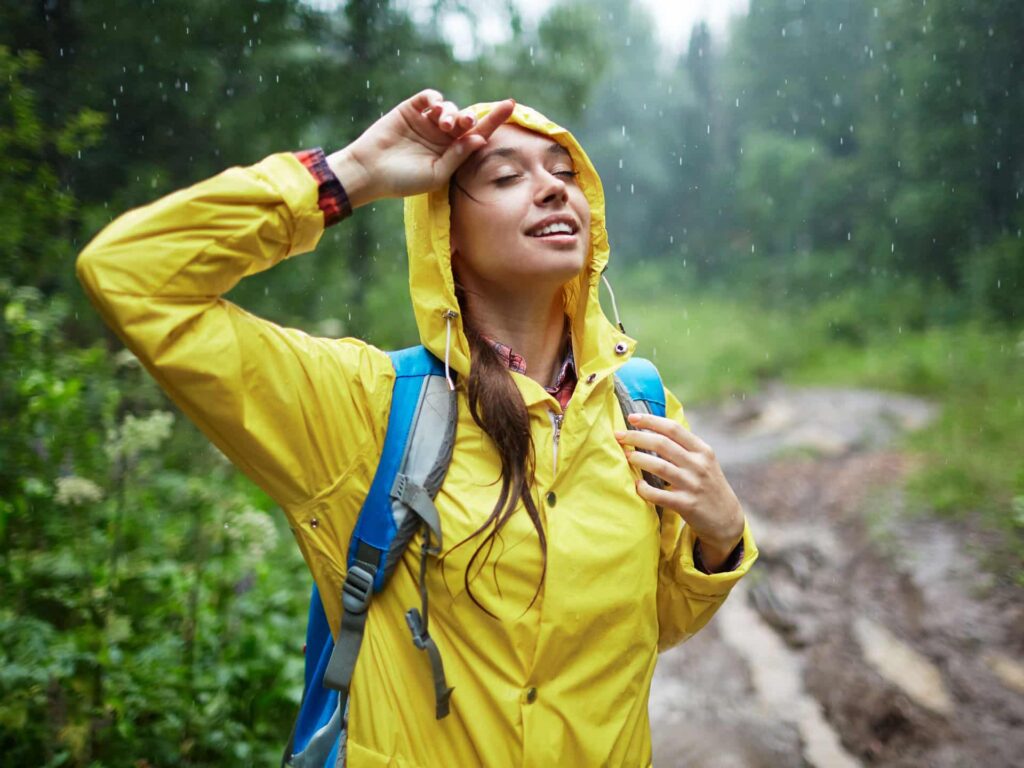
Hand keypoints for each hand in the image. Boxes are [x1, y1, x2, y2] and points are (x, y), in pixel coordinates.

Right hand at [327, 89, 514, 208]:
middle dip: (469, 118)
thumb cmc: (403, 180)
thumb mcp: (436, 174)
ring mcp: (426, 122)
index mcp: (452, 153)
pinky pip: (429, 97)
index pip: (478, 135)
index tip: (511, 106)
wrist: (370, 172)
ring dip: (450, 112)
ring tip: (442, 123)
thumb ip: (457, 157)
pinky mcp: (411, 110)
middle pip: (465, 119)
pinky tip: (433, 108)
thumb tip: (480, 139)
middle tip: (465, 123)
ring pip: (448, 107)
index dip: (494, 120)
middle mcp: (442, 136)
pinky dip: (434, 99)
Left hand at [615, 412, 744, 570]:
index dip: (650, 420)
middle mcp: (698, 465)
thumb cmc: (707, 484)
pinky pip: (659, 495)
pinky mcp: (687, 505)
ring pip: (660, 466)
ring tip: (626, 456)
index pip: (673, 428)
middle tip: (619, 435)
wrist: (725, 517)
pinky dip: (645, 489)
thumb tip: (652, 427)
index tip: (631, 417)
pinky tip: (637, 485)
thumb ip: (683, 446)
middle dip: (637, 437)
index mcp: (702, 450)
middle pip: (662, 444)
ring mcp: (693, 485)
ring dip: (639, 459)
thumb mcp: (703, 461)